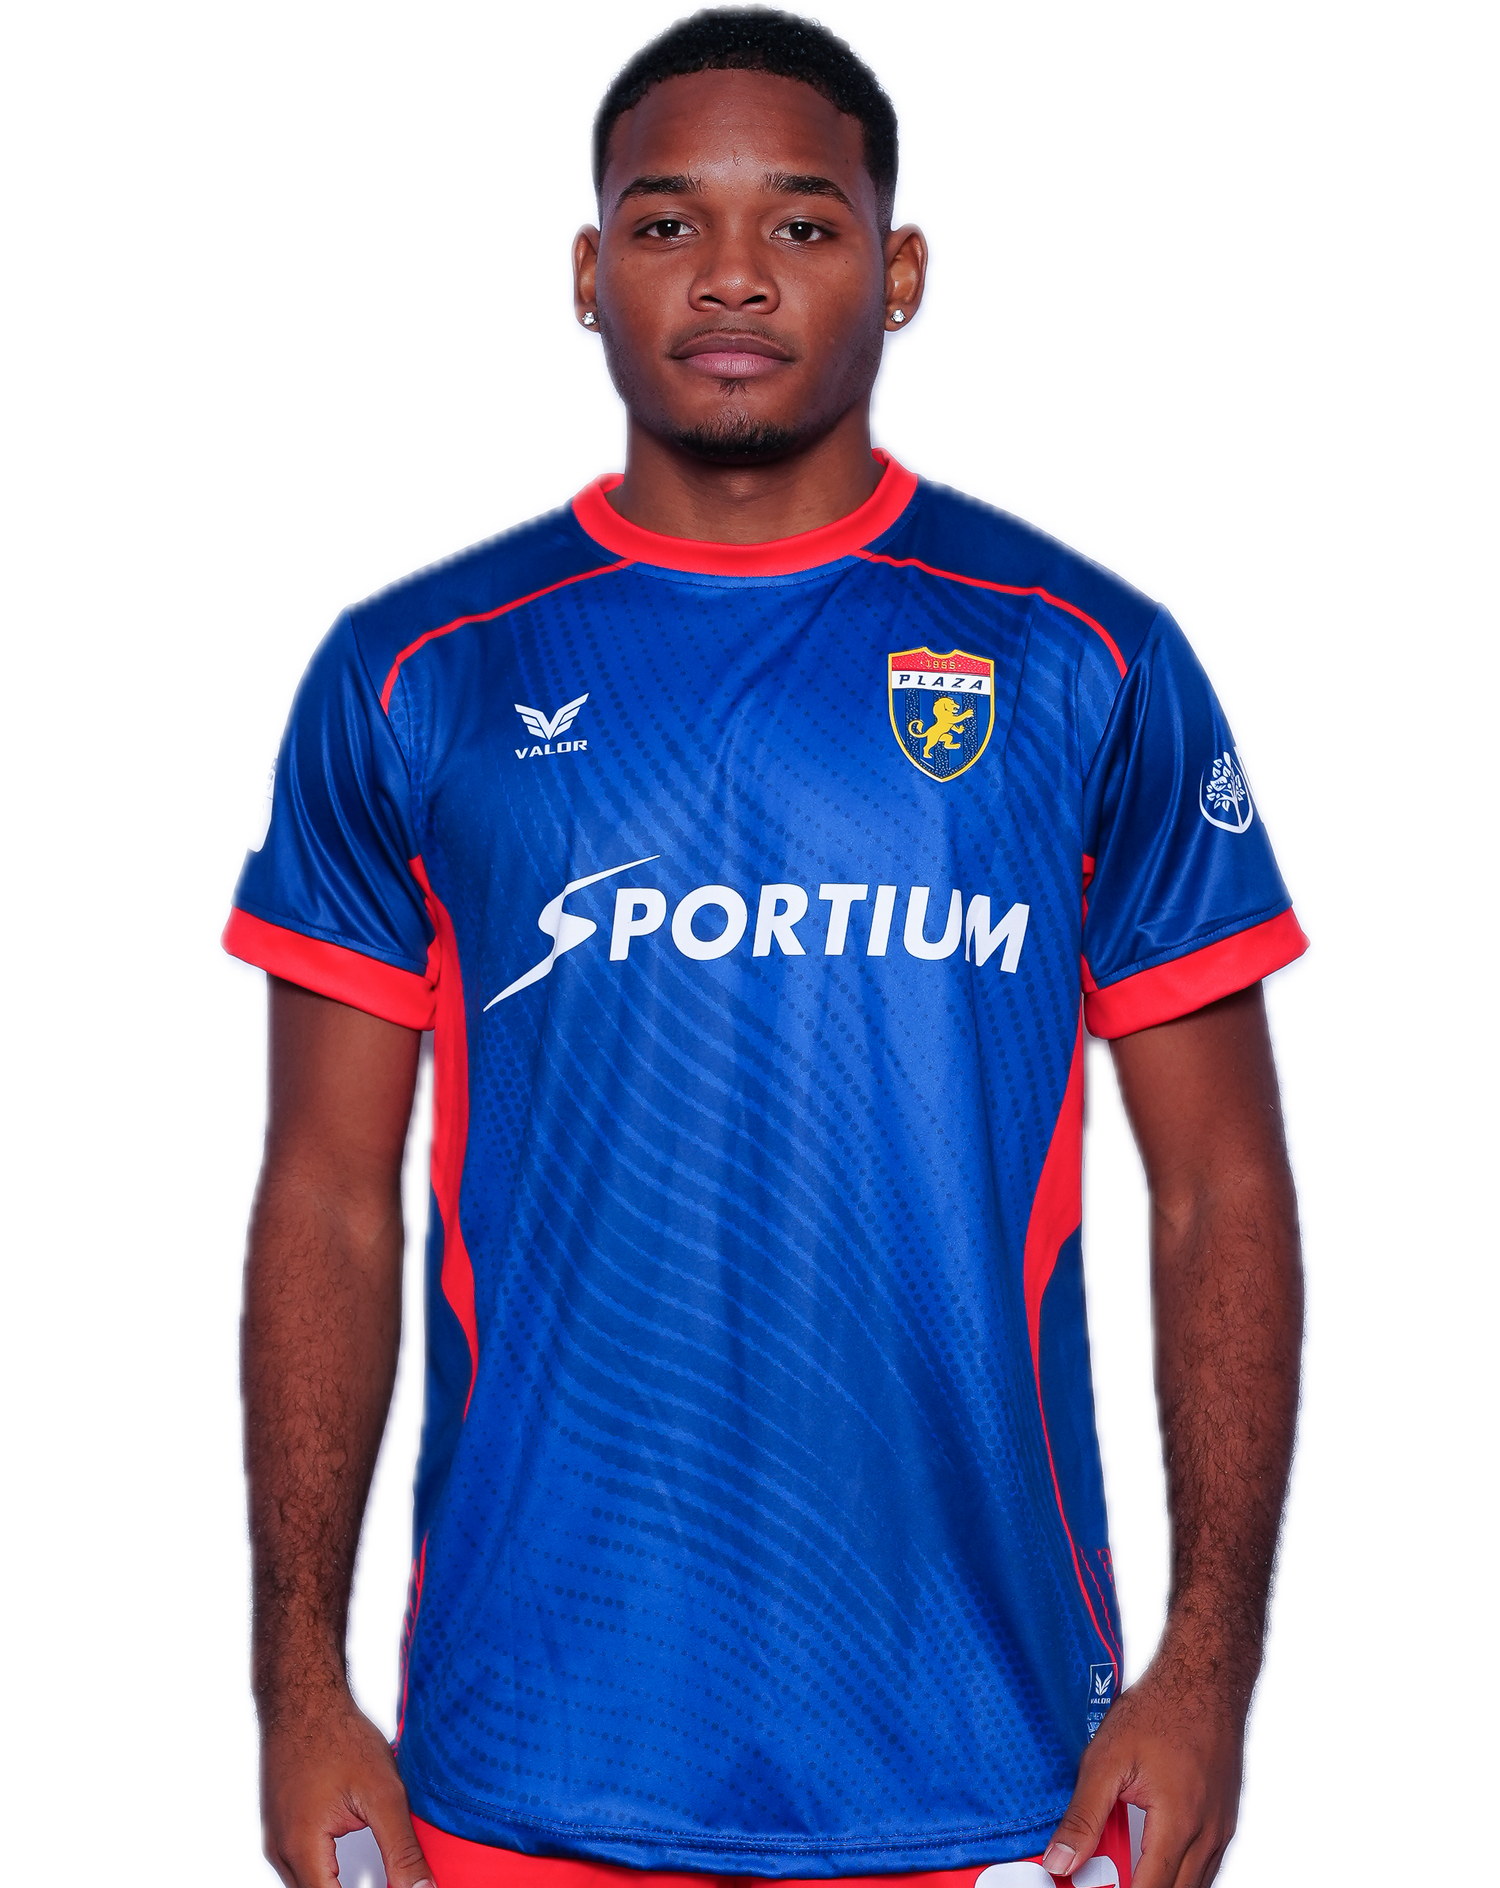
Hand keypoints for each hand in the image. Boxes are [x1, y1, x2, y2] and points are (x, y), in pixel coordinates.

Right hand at [256, 1689, 432, 1887]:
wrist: (303, 1702)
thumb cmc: (335, 1735)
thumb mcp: (383, 1793)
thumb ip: (402, 1849)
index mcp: (302, 1849)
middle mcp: (281, 1853)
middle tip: (391, 1883)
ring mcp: (276, 1844)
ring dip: (337, 1887)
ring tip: (377, 1880)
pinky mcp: (279, 1834)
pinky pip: (299, 1872)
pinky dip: (325, 1878)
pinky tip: (345, 1873)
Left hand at [1039, 1632, 1246, 1887]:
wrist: (1203, 1678)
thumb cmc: (1160, 1709)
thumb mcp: (1107, 1759)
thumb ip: (1083, 1815)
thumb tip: (1061, 1860)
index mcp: (1178, 1824)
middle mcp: (1207, 1835)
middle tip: (1105, 1879)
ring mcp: (1220, 1830)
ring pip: (1194, 1884)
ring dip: (1160, 1882)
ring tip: (1122, 1868)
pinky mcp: (1223, 1821)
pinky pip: (1204, 1866)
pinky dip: (1177, 1872)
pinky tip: (1151, 1857)